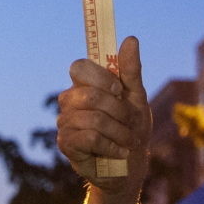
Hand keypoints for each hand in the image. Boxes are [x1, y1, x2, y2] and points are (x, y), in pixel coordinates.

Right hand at [55, 36, 149, 194]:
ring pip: (93, 119)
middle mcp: (70, 100)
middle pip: (89, 95)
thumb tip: (130, 39)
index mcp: (85, 85)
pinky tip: (118, 152)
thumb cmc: (132, 128)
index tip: (119, 90)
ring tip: (128, 141)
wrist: (130, 165)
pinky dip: (111, 146)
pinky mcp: (66, 144)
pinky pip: (89, 138)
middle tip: (132, 122)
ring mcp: (65, 122)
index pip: (79, 67)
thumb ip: (131, 70)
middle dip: (119, 111)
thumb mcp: (137, 98)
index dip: (100, 77)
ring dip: (119, 132)